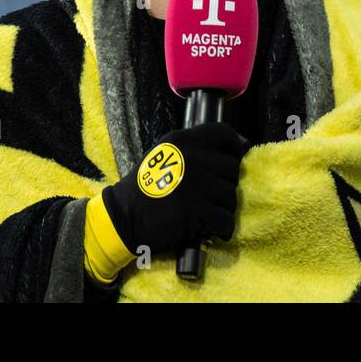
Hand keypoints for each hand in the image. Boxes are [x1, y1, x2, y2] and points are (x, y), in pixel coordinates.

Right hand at [100, 121, 248, 255]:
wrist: (125, 215)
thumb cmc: (145, 186)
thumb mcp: (166, 153)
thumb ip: (195, 149)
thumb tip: (235, 147)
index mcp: (185, 140)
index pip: (224, 133)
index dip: (234, 148)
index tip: (232, 159)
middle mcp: (194, 157)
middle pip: (233, 168)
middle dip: (227, 183)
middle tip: (213, 195)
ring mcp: (198, 184)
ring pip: (231, 195)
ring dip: (223, 207)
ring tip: (208, 212)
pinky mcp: (198, 211)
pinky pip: (226, 219)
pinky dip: (221, 227)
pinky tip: (211, 228)